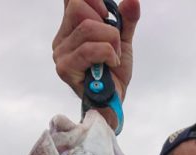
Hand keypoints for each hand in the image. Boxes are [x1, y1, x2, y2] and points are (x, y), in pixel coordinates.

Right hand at [53, 0, 140, 125]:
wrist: (112, 103)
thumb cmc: (113, 74)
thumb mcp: (122, 41)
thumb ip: (125, 20)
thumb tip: (133, 0)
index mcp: (70, 28)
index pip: (71, 0)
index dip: (92, 0)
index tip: (105, 14)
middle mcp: (61, 39)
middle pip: (78, 7)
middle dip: (105, 23)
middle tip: (114, 43)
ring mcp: (61, 54)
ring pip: (87, 28)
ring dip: (110, 41)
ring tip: (114, 57)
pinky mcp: (65, 68)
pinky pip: (89, 49)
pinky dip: (108, 53)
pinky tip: (111, 64)